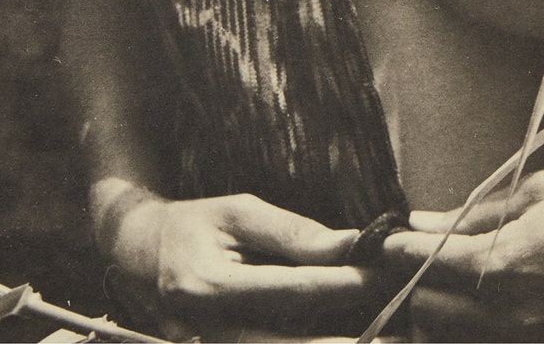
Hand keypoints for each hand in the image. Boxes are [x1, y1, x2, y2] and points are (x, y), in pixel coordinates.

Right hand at [93, 181, 399, 340]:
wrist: (140, 256)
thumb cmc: (195, 225)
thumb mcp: (241, 212)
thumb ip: (296, 234)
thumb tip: (353, 245)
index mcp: (209, 287)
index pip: (295, 291)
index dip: (347, 285)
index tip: (391, 275)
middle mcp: (208, 333)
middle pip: (293, 343)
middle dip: (352, 336)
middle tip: (402, 330)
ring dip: (338, 343)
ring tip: (390, 336)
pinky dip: (312, 343)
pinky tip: (351, 337)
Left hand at [383, 168, 543, 341]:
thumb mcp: (540, 192)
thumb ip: (477, 213)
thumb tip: (427, 220)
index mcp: (502, 265)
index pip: (426, 263)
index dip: (398, 251)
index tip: (385, 241)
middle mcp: (511, 313)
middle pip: (429, 314)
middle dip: (414, 286)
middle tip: (413, 261)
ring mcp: (535, 339)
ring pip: (457, 338)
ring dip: (440, 312)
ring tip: (443, 284)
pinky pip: (495, 343)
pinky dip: (477, 327)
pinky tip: (487, 303)